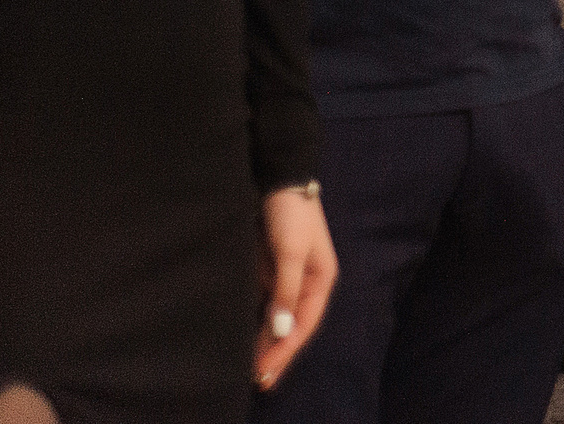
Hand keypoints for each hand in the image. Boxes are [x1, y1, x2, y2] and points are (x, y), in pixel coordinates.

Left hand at [253, 191, 336, 390]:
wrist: (277, 181)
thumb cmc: (290, 215)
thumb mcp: (290, 251)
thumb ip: (285, 290)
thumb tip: (279, 330)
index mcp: (321, 280)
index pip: (303, 325)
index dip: (285, 351)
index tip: (264, 373)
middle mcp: (306, 284)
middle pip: (293, 327)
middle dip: (277, 354)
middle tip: (257, 382)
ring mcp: (287, 279)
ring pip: (277, 319)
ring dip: (265, 344)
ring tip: (248, 370)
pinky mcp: (270, 273)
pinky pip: (263, 306)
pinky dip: (255, 324)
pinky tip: (242, 339)